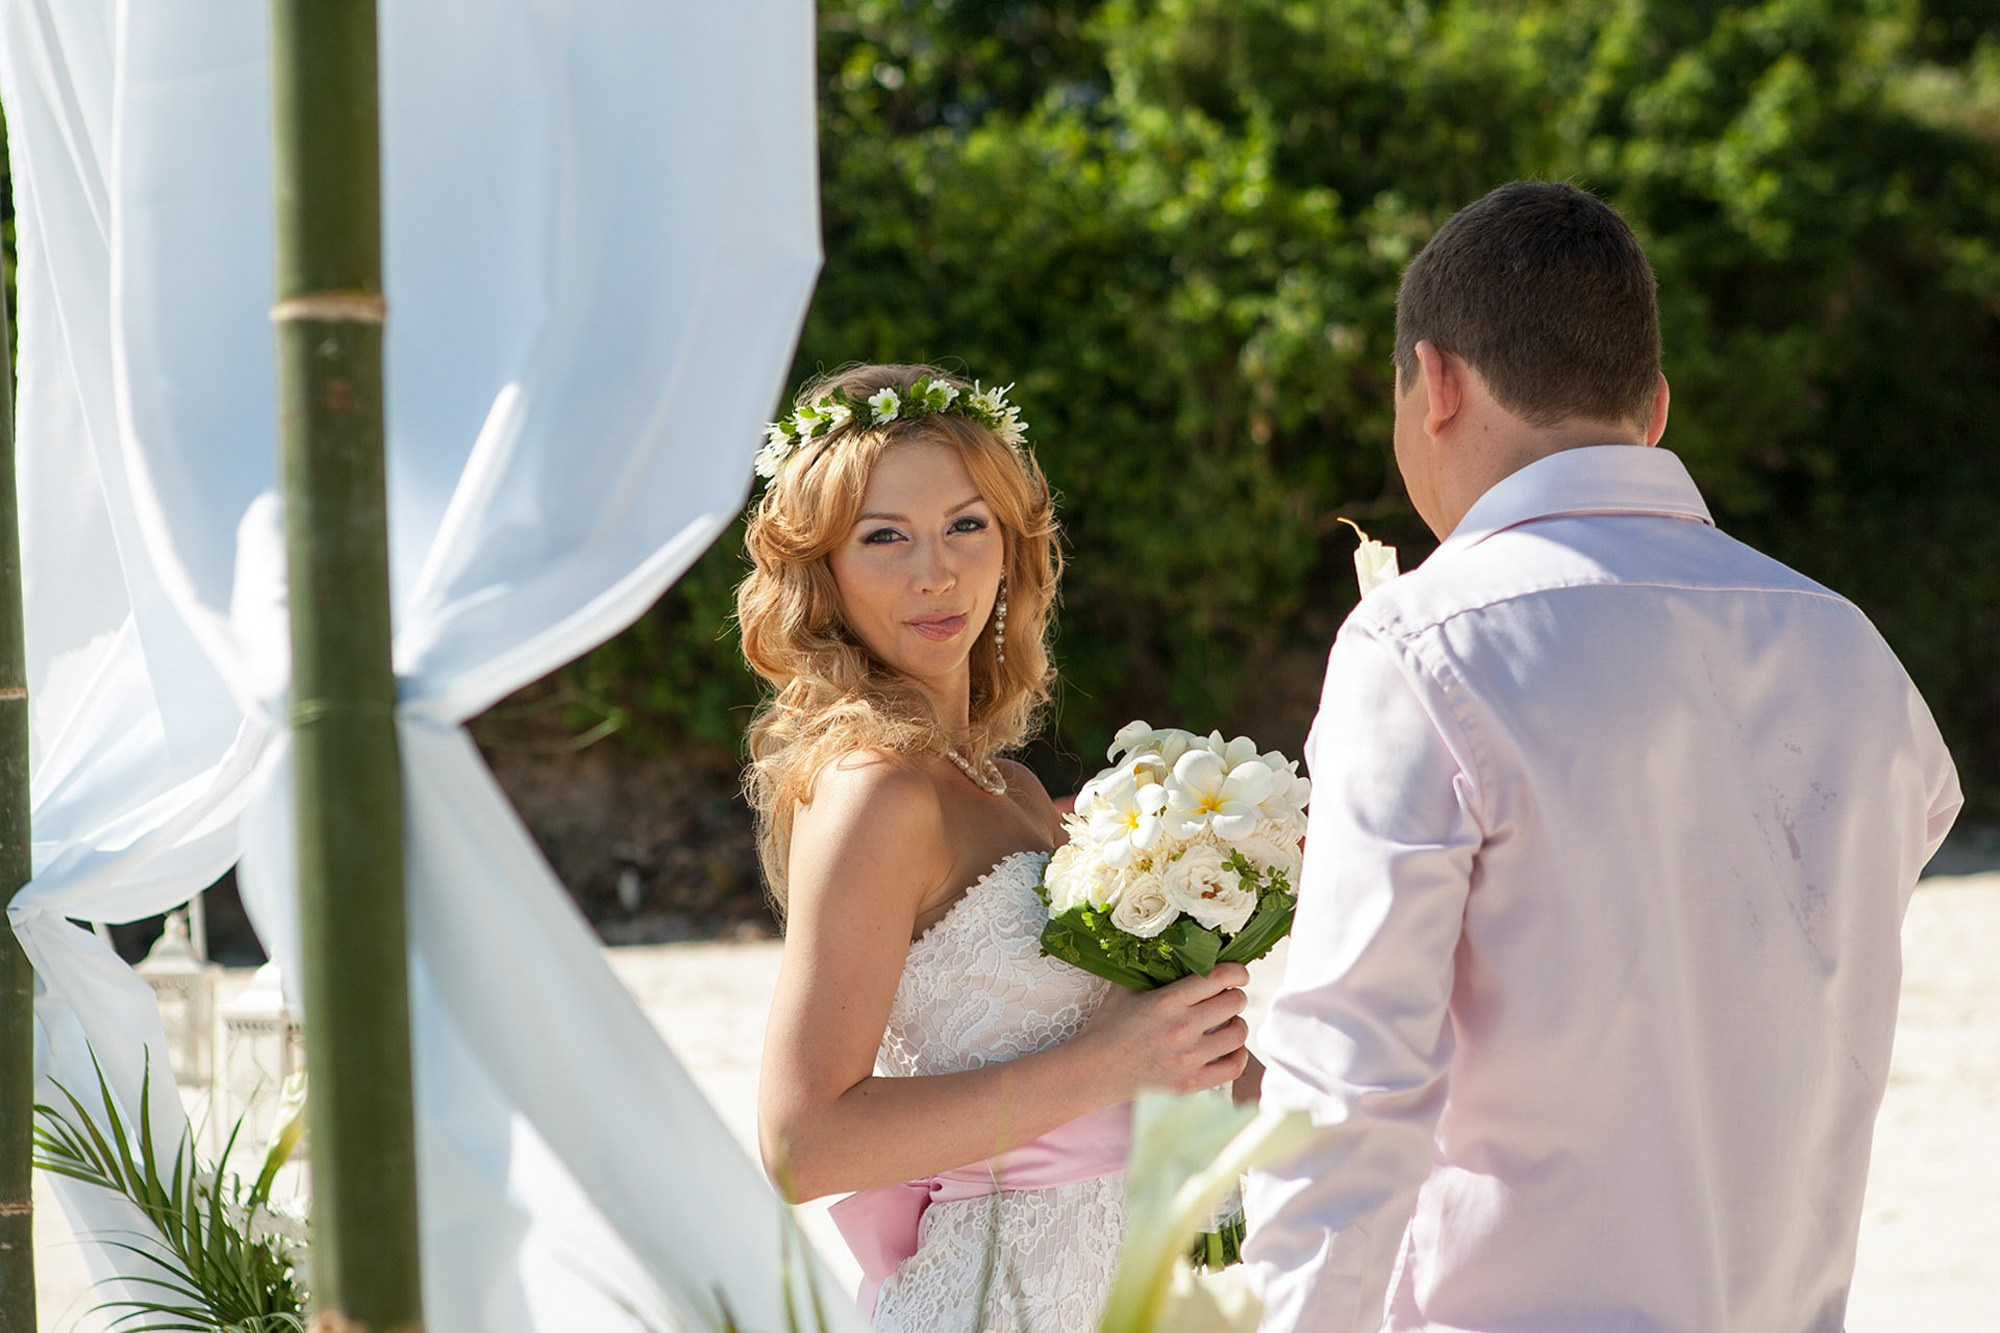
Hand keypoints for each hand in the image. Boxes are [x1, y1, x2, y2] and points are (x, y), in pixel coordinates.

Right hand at [1075, 963, 1251, 1099]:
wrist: (1094, 1071)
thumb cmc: (1107, 1027)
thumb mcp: (1124, 989)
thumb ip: (1148, 968)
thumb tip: (1168, 946)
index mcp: (1168, 1001)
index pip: (1218, 977)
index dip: (1237, 971)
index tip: (1238, 973)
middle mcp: (1183, 1028)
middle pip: (1235, 1003)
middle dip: (1235, 996)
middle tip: (1227, 998)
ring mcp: (1189, 1059)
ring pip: (1238, 1034)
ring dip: (1237, 1024)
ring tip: (1227, 1022)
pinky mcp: (1191, 1083)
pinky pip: (1233, 1067)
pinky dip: (1238, 1055)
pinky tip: (1228, 1048)